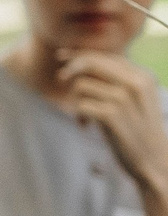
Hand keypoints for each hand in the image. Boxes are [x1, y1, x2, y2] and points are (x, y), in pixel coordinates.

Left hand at [57, 51, 167, 198]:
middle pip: (90, 63)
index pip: (104, 56)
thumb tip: (76, 60)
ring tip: (84, 117)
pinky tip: (85, 126)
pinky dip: (78, 115)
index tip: (61, 57)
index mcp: (143, 76)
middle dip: (70, 70)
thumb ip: (114, 79)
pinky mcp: (113, 115)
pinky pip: (80, 105)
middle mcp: (136, 83)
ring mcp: (125, 99)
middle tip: (61, 79)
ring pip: (81, 85)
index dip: (79, 54)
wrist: (155, 161)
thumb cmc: (138, 128)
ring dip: (75, 100)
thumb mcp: (133, 98)